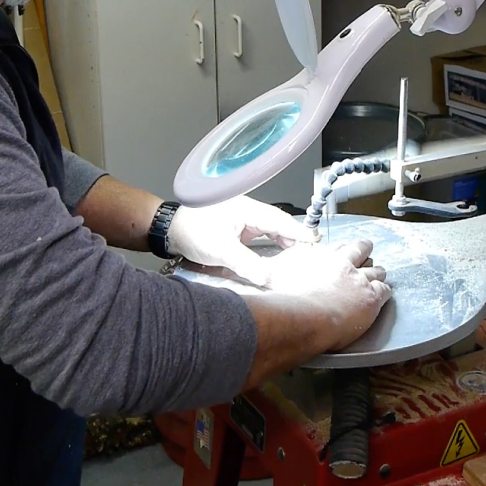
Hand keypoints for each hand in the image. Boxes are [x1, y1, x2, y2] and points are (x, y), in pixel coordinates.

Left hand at [168, 196, 314, 286]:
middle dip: (293, 235)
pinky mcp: (234, 225)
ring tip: (295, 253)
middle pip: (277, 221)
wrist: (170, 230)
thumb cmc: (191, 232)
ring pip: (268, 226)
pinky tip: (274, 251)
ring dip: (282, 238)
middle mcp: (246, 209)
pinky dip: (270, 240)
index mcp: (246, 208)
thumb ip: (246, 263)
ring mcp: (240, 216)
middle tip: (308, 251)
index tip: (315, 240)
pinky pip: (259, 231)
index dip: (298, 231)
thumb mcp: (221, 250)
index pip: (279, 219)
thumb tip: (268, 277)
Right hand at [263, 239, 391, 351]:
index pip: (338, 247)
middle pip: (360, 250)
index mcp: (322, 256)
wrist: (307, 316)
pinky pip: (385, 290)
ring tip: (379, 273)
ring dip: (377, 272)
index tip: (342, 252)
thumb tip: (262, 272)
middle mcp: (343, 263)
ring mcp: (360, 280)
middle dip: (364, 252)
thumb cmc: (291, 299)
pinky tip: (384, 293)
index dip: (343, 249)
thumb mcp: (276, 277)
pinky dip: (385, 291)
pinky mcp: (372, 297)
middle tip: (365, 253)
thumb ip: (273, 272)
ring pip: (376, 270)